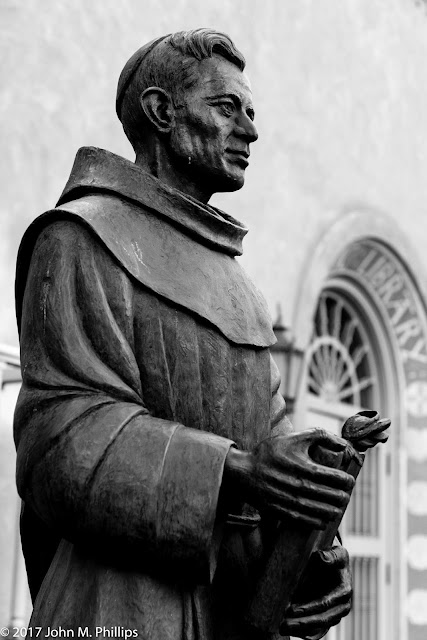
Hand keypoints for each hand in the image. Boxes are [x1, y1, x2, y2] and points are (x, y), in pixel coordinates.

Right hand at [224, 429, 354, 528]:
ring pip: (316, 509)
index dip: (344, 480)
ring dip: (331, 511)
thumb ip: (320, 435)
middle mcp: (295, 484)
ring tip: (339, 510)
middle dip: (340, 497)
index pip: (330, 476)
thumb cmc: (271, 452)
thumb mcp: (294, 438)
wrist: (243, 470)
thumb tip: (344, 443)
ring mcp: (286, 499)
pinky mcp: (279, 510)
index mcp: (300, 466)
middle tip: (346, 496)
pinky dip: (315, 522)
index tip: (350, 481)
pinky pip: (301, 519)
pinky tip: (324, 521)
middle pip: (325, 494)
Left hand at [280, 545, 351, 638]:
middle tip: (283, 624)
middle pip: (321, 619)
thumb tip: (322, 558)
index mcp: (344, 591)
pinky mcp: (329, 618)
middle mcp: (342, 606)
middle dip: (302, 623)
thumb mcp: (336, 552)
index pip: (324, 603)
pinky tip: (294, 634)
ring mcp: (336, 614)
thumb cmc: (335, 558)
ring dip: (301, 630)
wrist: (336, 565)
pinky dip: (307, 633)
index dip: (308, 607)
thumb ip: (330, 555)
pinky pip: (319, 630)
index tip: (291, 609)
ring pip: (319, 627)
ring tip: (283, 629)